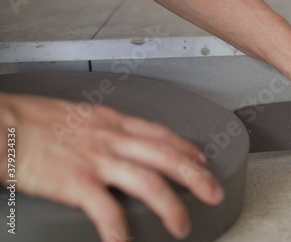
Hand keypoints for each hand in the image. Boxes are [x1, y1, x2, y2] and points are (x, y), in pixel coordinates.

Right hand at [0, 93, 223, 240]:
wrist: (2, 124)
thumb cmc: (35, 120)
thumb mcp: (81, 115)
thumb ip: (106, 128)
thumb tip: (123, 139)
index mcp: (113, 122)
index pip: (162, 135)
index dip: (187, 148)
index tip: (201, 159)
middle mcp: (113, 139)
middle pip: (167, 156)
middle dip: (196, 176)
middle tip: (215, 192)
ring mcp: (97, 160)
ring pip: (148, 182)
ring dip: (170, 206)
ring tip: (182, 225)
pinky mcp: (77, 182)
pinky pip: (106, 210)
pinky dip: (119, 230)